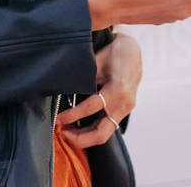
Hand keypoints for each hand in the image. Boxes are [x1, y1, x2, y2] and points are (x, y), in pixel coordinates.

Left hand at [57, 32, 141, 147]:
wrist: (133, 51)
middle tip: (62, 132)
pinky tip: (79, 127)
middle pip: (100, 133)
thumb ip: (83, 79)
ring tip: (67, 130)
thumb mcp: (96, 62)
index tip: (57, 119)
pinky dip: (91, 130)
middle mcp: (123, 104)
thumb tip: (60, 92)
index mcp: (117, 89)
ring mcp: (125, 110)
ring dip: (84, 137)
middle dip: (78, 138)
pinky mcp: (123, 112)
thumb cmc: (113, 54)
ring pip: (103, 135)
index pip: (90, 108)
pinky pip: (107, 128)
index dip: (71, 116)